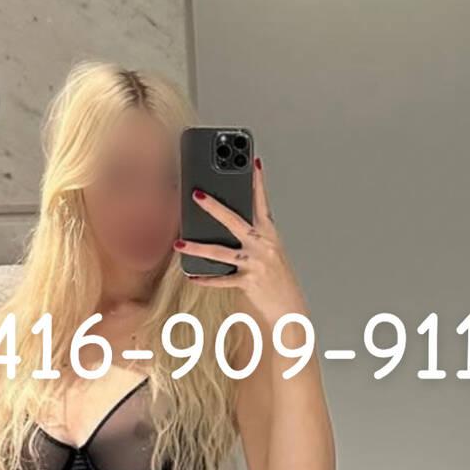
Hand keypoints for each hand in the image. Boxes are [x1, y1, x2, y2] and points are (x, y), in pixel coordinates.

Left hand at [176, 157, 308, 325]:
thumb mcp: (270, 250)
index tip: (252, 163)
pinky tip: (191, 275)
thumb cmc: (277, 277)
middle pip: (234, 221)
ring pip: (221, 251)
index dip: (258, 182)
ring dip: (197, 248)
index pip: (262, 202)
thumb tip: (227, 222)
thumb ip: (253, 235)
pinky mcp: (248, 282)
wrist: (289, 307)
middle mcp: (263, 245)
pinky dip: (206, 278)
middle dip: (214, 207)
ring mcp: (255, 263)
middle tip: (196, 194)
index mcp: (269, 234)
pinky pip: (221, 280)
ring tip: (179, 243)